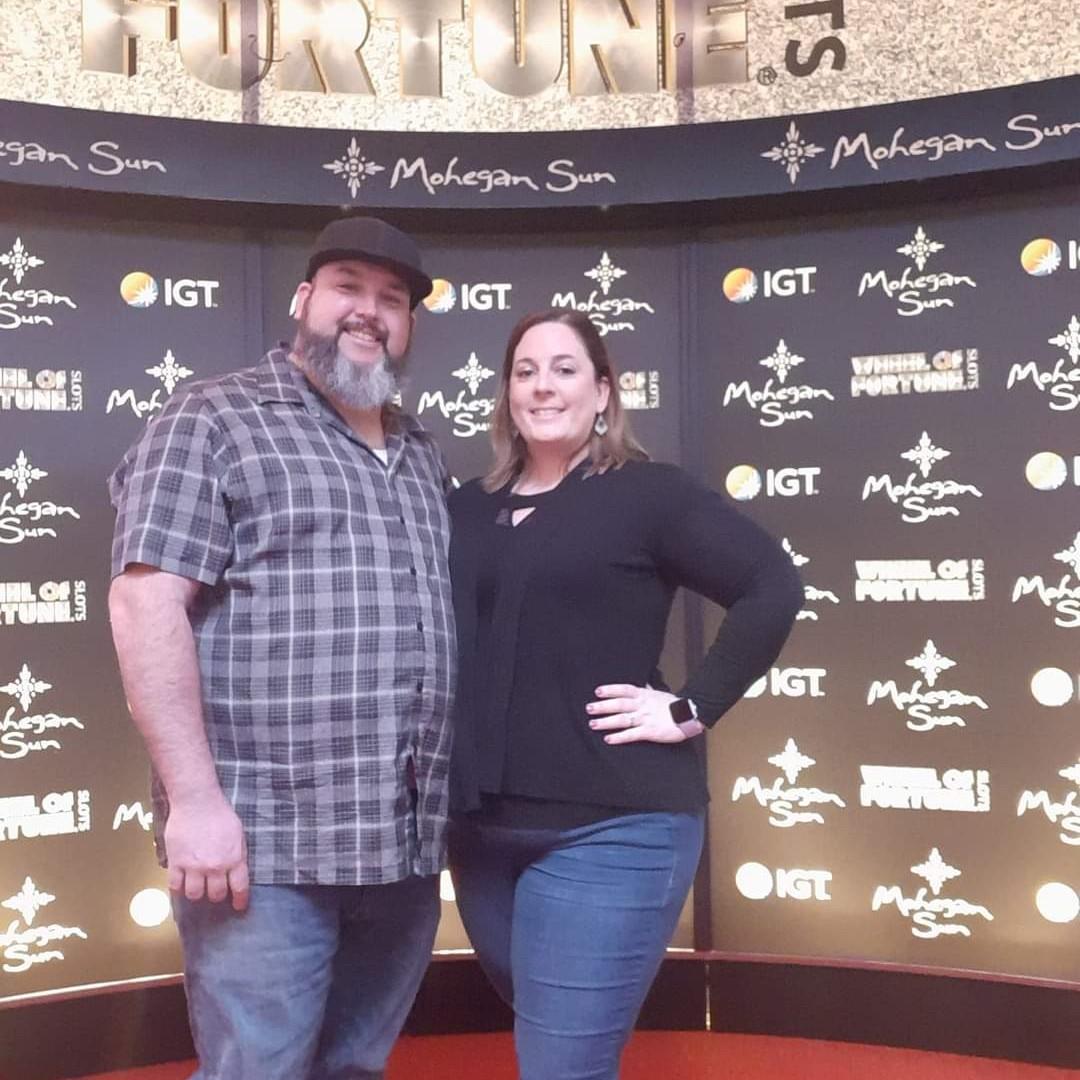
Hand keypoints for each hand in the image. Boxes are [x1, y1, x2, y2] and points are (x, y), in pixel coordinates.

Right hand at [164, 796, 249, 910]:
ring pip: (195, 894)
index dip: (239, 900)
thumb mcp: (238, 834)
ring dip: (197, 893)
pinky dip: (178, 888)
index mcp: (234, 858)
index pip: (239, 888)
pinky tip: (181, 883)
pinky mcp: (176, 862)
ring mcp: (194, 866)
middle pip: (215, 894)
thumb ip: (238, 855)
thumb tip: (237, 872)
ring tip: (197, 886)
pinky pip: (175, 886)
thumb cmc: (220, 813)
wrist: (197, 801)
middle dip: (216, 895)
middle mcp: (215, 866)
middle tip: (214, 891)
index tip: (238, 906)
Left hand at [587, 684, 704, 744]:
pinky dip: (619, 737)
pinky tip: (608, 739)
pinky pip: (632, 734)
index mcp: (644, 695)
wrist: (690, 715)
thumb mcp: (659, 694)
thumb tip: (643, 683)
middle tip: (589, 708)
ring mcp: (645, 718)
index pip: (624, 690)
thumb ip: (647, 690)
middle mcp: (642, 705)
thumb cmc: (674, 706)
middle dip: (603, 706)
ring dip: (606, 721)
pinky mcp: (650, 732)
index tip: (598, 691)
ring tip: (593, 724)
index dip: (611, 690)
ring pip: (622, 719)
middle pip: (619, 704)